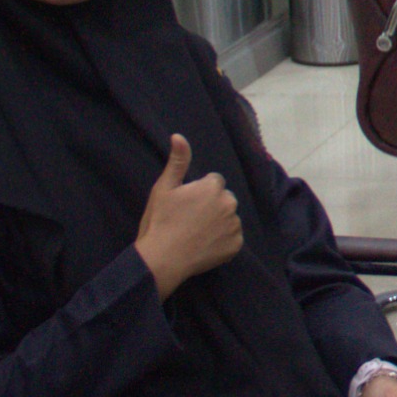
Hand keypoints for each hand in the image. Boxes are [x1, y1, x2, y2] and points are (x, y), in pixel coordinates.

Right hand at [133, 134, 242, 299]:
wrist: (162, 260)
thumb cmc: (160, 222)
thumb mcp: (164, 189)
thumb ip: (177, 161)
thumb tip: (179, 136)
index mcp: (213, 187)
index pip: (213, 182)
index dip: (198, 192)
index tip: (185, 205)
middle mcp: (229, 203)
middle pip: (223, 198)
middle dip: (211, 205)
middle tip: (190, 220)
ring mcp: (234, 225)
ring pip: (229, 217)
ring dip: (218, 222)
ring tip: (196, 233)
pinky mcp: (236, 245)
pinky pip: (233, 237)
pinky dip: (223, 240)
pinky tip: (204, 245)